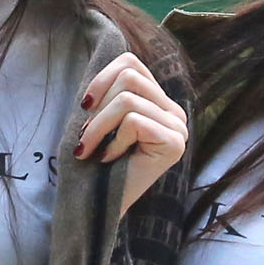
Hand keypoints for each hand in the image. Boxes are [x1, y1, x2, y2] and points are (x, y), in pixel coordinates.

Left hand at [76, 53, 189, 213]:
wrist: (99, 206)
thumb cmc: (94, 165)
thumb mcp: (100, 120)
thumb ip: (109, 92)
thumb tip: (101, 58)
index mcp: (158, 102)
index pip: (131, 64)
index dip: (102, 78)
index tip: (84, 106)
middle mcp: (174, 112)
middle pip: (130, 77)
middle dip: (98, 107)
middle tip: (84, 136)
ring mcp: (178, 128)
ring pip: (127, 99)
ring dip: (98, 126)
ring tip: (89, 149)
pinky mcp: (174, 143)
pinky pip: (134, 122)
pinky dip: (112, 142)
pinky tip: (110, 160)